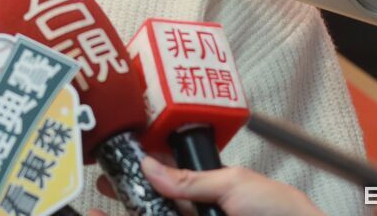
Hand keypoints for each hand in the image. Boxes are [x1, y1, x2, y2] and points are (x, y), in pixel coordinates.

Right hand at [91, 157, 322, 215]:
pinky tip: (120, 215)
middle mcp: (198, 214)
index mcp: (207, 194)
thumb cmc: (280, 211)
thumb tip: (149, 165)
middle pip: (154, 205)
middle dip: (125, 196)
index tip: (111, 169)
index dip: (137, 175)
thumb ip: (189, 179)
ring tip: (98, 210)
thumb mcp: (233, 185)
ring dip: (129, 211)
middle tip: (97, 188)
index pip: (165, 183)